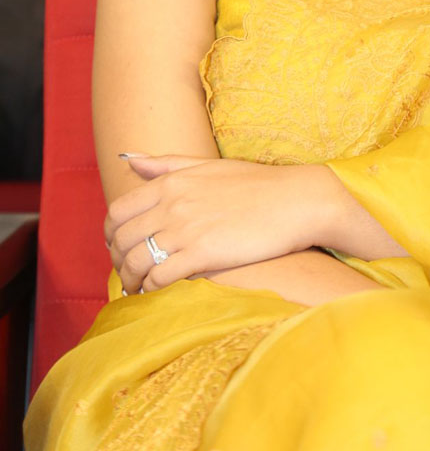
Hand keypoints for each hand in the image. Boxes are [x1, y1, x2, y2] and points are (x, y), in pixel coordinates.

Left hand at [105, 154, 328, 293]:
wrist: (297, 200)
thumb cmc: (257, 183)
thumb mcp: (208, 165)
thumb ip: (166, 164)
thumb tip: (129, 158)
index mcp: (172, 182)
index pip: (118, 210)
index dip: (112, 234)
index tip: (120, 246)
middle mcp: (173, 203)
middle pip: (121, 239)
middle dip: (118, 260)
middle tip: (128, 272)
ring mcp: (187, 229)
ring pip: (136, 261)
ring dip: (131, 279)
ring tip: (139, 287)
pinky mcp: (203, 253)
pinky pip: (160, 277)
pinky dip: (151, 288)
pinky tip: (158, 291)